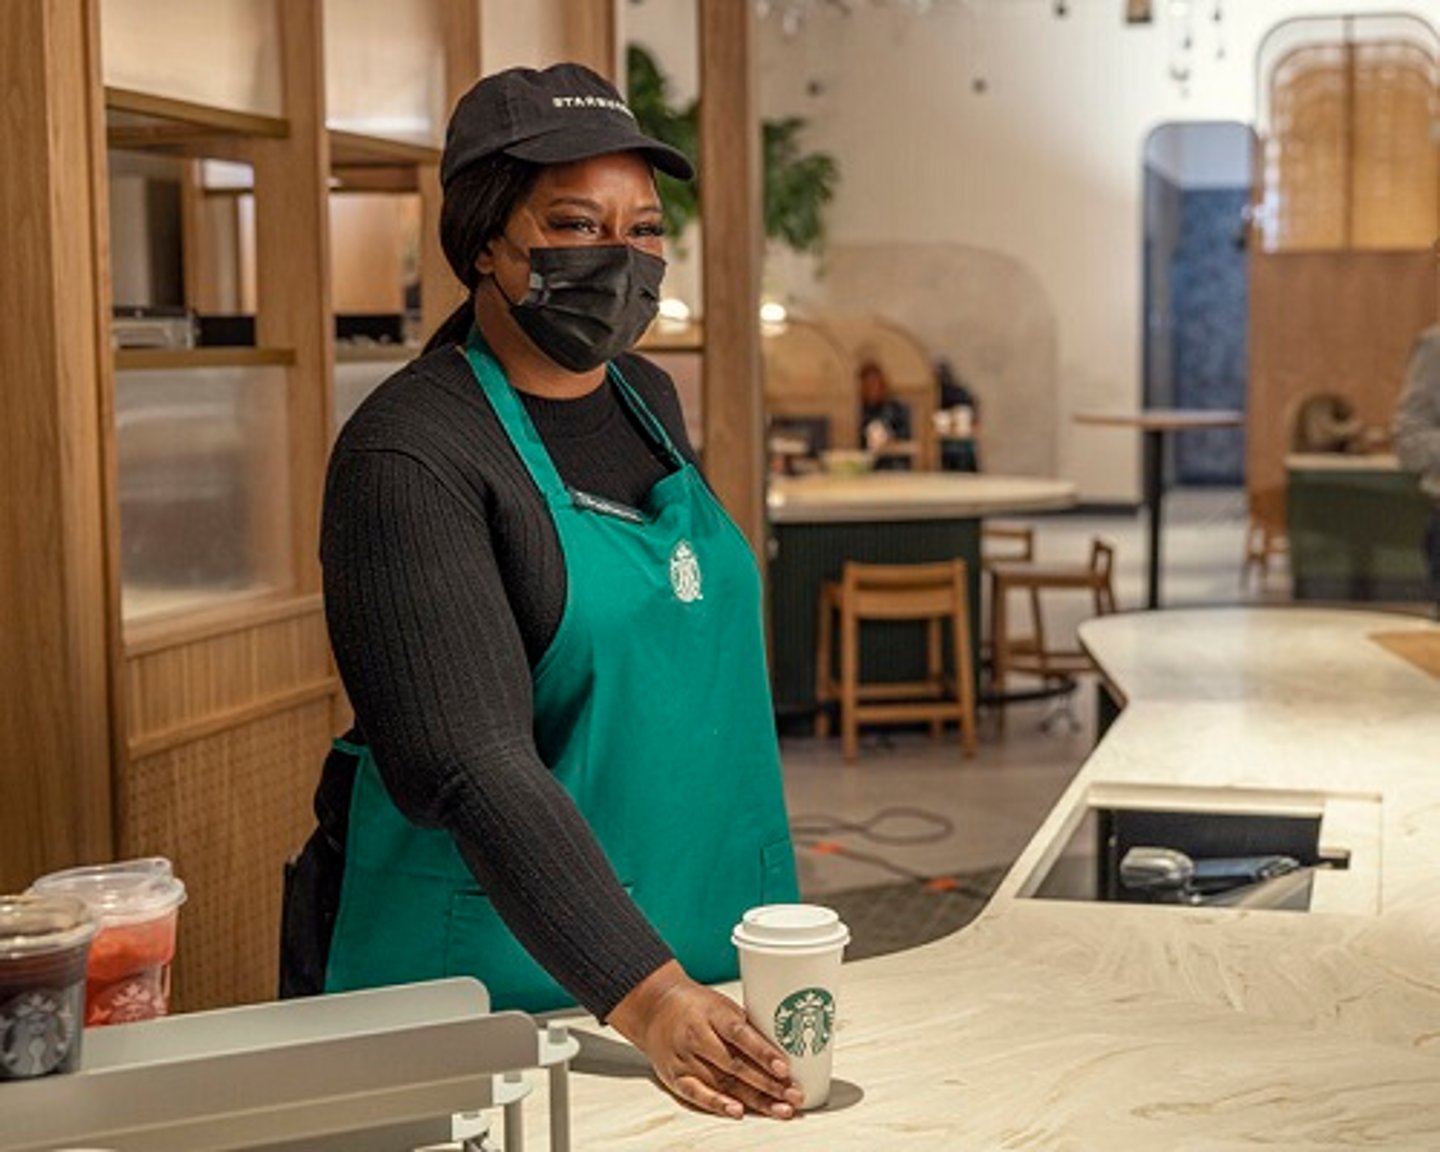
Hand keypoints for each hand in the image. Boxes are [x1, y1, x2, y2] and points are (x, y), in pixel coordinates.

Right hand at [607, 960, 803, 1119]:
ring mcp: (684, 1058)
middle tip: (794, 1095)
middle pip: (735, 1065)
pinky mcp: (675, 1076)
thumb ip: (746, 1028)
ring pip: (723, 1083)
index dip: (763, 1052)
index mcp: (712, 1013)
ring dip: (754, 1100)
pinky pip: (698, 1094)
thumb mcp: (722, 1005)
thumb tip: (784, 1049)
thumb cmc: (696, 1005)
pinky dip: (718, 1104)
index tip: (785, 1068)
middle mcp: (697, 1036)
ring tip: (780, 1109)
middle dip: (768, 1083)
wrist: (654, 1007)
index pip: (740, 1034)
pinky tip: (738, 1112)